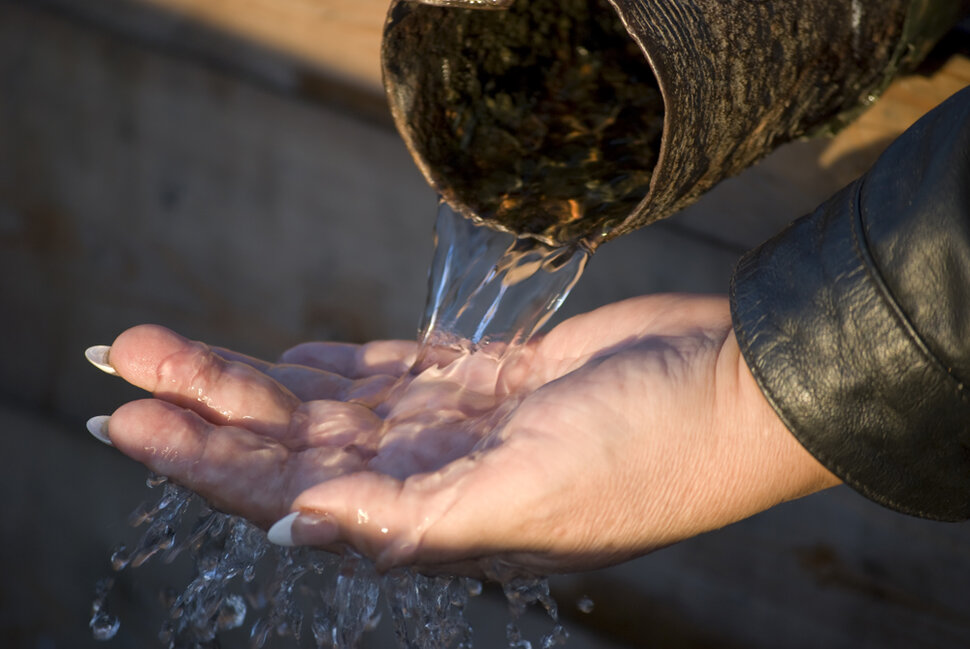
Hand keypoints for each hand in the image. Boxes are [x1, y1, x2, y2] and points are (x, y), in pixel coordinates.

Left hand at [91, 294, 838, 574]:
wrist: (733, 388)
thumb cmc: (648, 453)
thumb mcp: (525, 498)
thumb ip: (409, 522)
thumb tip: (299, 530)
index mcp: (434, 518)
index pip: (292, 492)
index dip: (208, 463)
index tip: (132, 424)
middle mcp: (434, 475)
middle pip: (295, 440)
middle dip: (210, 405)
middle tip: (131, 358)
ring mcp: (459, 425)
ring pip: (331, 401)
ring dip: (254, 375)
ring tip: (176, 344)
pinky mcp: (489, 379)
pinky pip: (394, 372)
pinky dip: (339, 365)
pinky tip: (291, 358)